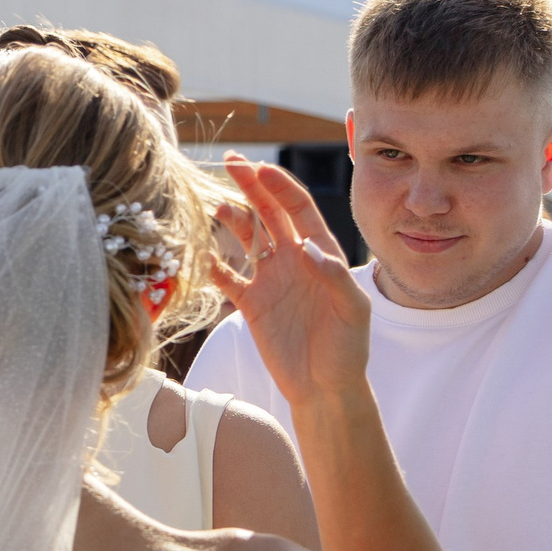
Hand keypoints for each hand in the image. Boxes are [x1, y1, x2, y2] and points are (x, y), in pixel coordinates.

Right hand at [212, 155, 372, 408]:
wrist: (324, 388)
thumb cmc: (348, 350)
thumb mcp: (353, 311)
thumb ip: (333, 276)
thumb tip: (304, 246)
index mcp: (320, 254)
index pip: (298, 209)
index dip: (279, 187)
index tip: (259, 169)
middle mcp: (293, 259)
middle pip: (268, 213)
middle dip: (250, 186)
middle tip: (229, 162)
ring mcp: (269, 279)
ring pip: (246, 237)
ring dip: (231, 219)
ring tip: (215, 207)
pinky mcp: (250, 303)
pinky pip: (225, 276)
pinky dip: (210, 263)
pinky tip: (198, 251)